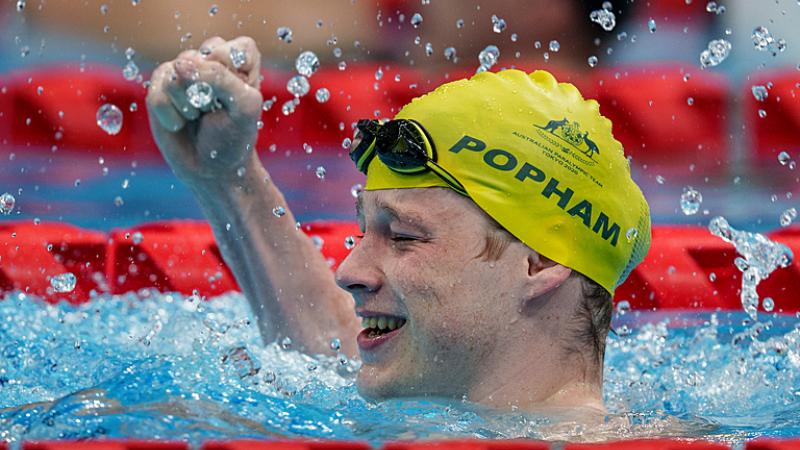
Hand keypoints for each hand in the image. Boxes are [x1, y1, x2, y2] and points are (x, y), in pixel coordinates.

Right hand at [146, 36, 263, 186]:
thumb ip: (220, 78)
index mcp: (239, 55)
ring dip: (189, 106)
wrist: (211, 168)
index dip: (231, 81)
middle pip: (197, 61)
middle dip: (207, 94)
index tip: (236, 101)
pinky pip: (157, 93)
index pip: (229, 52)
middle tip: (215, 111)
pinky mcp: (160, 85)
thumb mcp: (243, 107)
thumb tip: (179, 65)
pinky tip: (180, 123)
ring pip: (175, 76)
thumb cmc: (234, 137)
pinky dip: (170, 116)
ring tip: (198, 116)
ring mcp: (182, 69)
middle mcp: (209, 56)